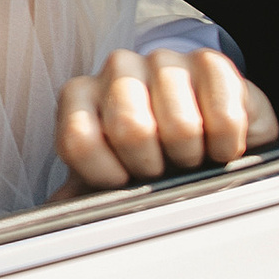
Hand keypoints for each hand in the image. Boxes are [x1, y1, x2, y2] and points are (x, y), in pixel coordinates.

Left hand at [56, 48, 277, 191]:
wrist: (205, 135)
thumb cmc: (151, 158)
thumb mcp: (109, 178)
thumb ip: (79, 195)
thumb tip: (53, 217)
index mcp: (80, 96)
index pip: (78, 139)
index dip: (105, 174)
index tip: (122, 180)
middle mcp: (118, 69)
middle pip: (130, 128)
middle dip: (152, 165)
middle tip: (161, 168)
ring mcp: (163, 60)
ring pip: (181, 126)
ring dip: (192, 156)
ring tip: (189, 154)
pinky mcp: (210, 62)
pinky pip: (223, 118)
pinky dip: (225, 145)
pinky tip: (217, 143)